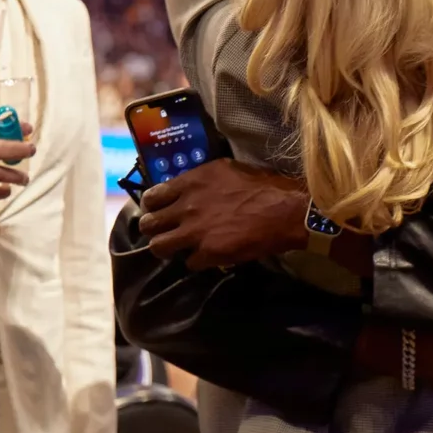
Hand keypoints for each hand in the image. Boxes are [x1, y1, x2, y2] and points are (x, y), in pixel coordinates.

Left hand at [138, 159, 308, 268]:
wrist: (284, 210)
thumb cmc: (261, 185)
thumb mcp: (226, 170)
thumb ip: (200, 180)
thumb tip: (188, 188)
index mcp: (190, 183)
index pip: (151, 197)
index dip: (152, 205)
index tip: (157, 209)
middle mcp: (186, 207)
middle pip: (148, 224)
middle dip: (154, 228)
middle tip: (165, 230)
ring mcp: (194, 232)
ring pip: (158, 247)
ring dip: (167, 248)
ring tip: (178, 248)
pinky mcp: (208, 253)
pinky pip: (188, 263)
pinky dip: (196, 261)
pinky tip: (207, 256)